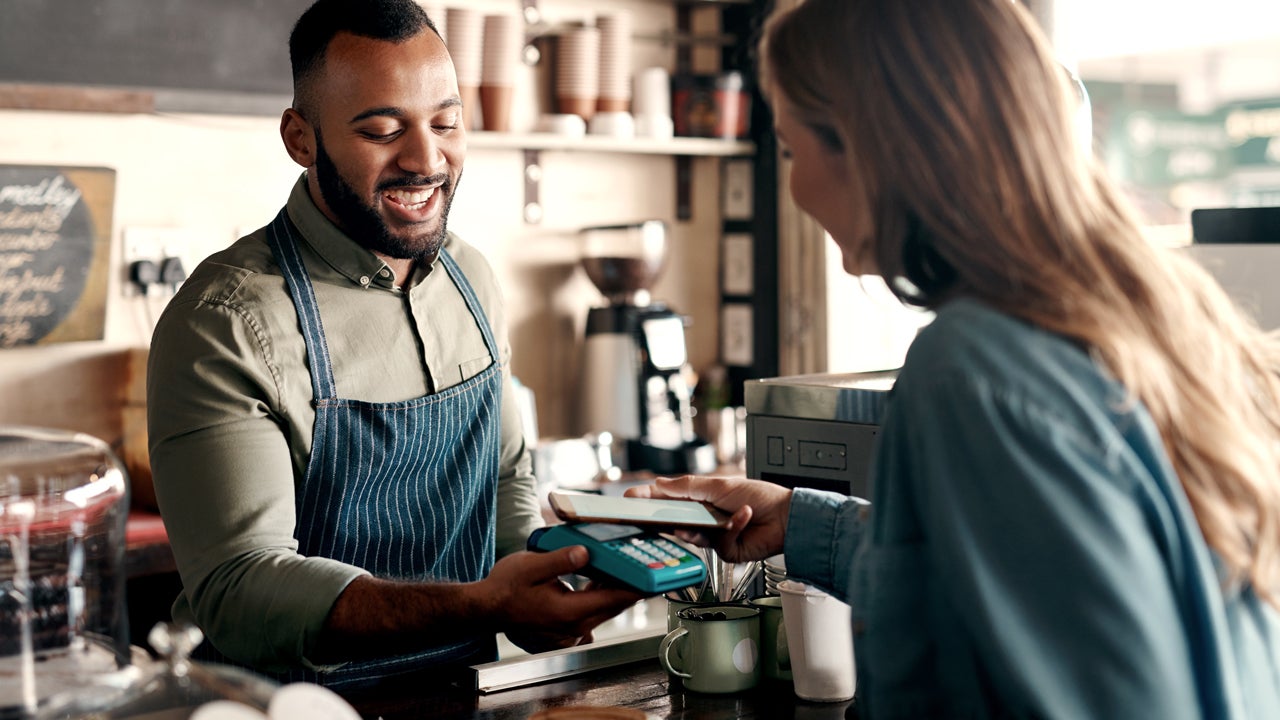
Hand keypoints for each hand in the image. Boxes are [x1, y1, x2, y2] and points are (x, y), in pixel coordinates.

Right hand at [483, 548, 642, 648]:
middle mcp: (574, 626)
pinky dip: (601, 594)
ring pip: (604, 608)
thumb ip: (560, 560)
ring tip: (628, 566)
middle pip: (614, 605)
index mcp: (569, 612)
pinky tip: (602, 577)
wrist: (485, 608)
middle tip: (650, 565)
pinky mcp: (566, 628)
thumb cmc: (504, 588)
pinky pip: (592, 610)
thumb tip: (585, 553)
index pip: (614, 599)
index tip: (657, 577)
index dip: (639, 587)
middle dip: (633, 585)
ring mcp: (571, 630)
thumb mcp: (531, 566)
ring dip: (616, 589)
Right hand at [625, 475, 791, 562]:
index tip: (629, 500)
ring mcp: (714, 536)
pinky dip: (732, 528)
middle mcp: (705, 518)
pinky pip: (718, 543)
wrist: (787, 518)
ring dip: (697, 528)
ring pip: (692, 537)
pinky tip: (744, 516)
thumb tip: (659, 484)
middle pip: (675, 521)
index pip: (668, 500)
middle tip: (646, 518)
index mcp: (701, 499)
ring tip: (703, 520)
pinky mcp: (725, 552)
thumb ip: (687, 487)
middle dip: (663, 519)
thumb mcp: (719, 485)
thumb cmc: (760, 496)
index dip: (649, 500)